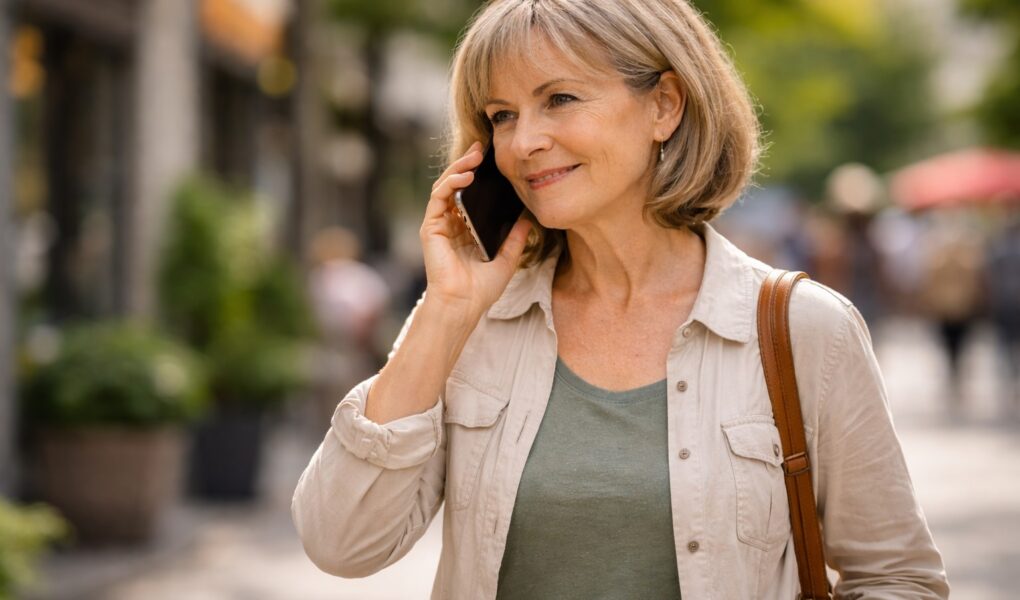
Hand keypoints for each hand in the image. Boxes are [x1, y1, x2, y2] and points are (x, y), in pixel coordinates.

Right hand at [419, 141, 531, 323]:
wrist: (464, 305)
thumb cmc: (481, 289)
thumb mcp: (507, 259)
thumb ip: (516, 238)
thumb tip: (529, 218)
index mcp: (465, 229)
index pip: (470, 194)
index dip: (479, 175)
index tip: (493, 159)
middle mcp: (450, 224)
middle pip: (456, 184)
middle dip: (468, 163)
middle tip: (483, 148)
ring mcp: (439, 225)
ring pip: (445, 185)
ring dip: (459, 167)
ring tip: (475, 157)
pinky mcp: (431, 228)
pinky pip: (438, 197)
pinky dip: (450, 183)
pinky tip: (465, 176)